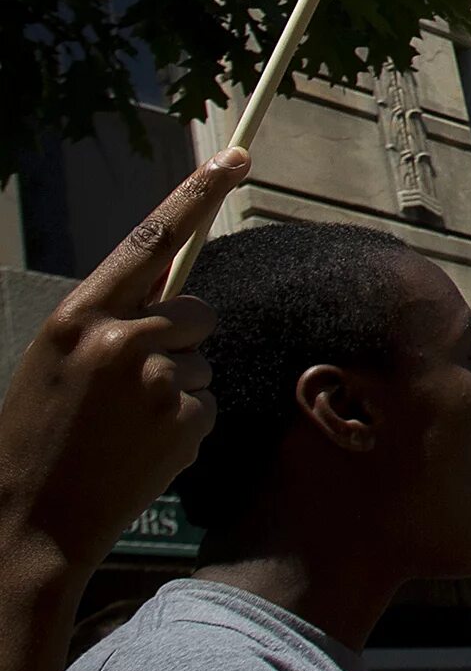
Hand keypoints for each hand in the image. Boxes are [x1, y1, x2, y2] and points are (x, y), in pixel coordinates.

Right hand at [0, 152, 249, 573]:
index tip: (236, 156)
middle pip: (197, 312)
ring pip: (203, 361)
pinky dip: (185, 424)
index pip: (151, 240)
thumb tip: (171, 288)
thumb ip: (110, 318)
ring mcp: (156, 380)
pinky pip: (209, 403)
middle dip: (182, 340)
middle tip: (132, 385)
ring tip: (125, 424)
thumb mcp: (59, 357)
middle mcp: (121, 339)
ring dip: (179, 387)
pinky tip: (142, 448)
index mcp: (79, 316)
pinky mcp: (185, 420)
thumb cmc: (43, 430)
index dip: (196, 194)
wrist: (34, 514)